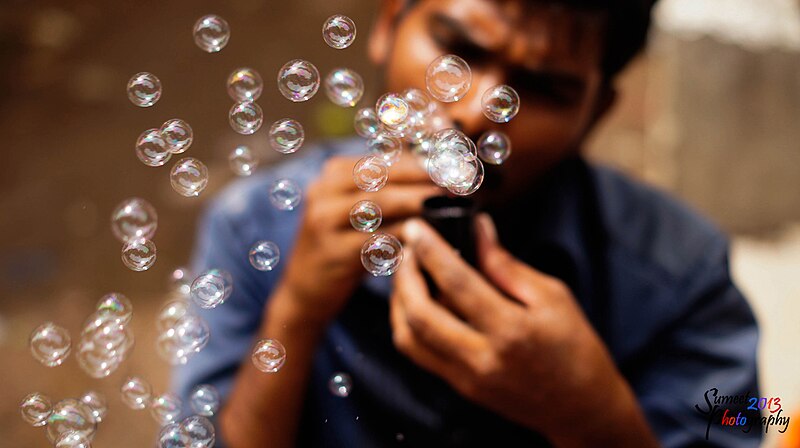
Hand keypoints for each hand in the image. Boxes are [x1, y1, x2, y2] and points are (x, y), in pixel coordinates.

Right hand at [277, 154, 439, 326]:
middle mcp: (323, 190)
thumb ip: (388, 189)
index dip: (420, 159)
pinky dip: (405, 236)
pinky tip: (428, 238)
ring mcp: (324, 220)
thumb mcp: (357, 210)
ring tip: (449, 205)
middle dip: (424, 176)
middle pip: (383, 175)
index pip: (384, 158)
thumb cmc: (345, 245)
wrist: (306, 290)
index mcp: (333, 173)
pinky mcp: (333, 252)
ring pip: (382, 203)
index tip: (453, 163)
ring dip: (419, 202)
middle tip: (458, 182)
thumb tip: (438, 170)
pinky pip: (378, 238)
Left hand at [390, 215, 657, 446]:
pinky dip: (408, 324)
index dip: (430, 250)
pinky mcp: (460, 388)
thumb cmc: (575, 347)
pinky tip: (417, 302)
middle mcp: (483, 358)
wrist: (581, 408)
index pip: (457, 283)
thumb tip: (477, 228)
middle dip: (405, 276)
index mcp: (512, 331)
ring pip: (408, 338)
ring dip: (399, 302)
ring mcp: (467, 378)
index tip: (417, 228)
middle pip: (419, 314)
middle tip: (409, 251)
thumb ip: (505, 264)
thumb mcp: (552, 296)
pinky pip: (419, 353)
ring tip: (408, 275)